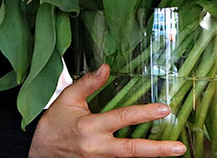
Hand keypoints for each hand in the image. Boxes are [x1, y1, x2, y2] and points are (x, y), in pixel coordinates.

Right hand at [29, 64, 186, 157]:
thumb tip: (106, 67)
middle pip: (132, 150)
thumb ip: (88, 83)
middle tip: (179, 147)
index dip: (144, 113)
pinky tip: (151, 155)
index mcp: (89, 126)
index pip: (122, 118)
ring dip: (150, 155)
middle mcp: (96, 147)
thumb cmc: (53, 123)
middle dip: (158, 149)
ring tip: (172, 150)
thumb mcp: (68, 98)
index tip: (164, 109)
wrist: (38, 152)